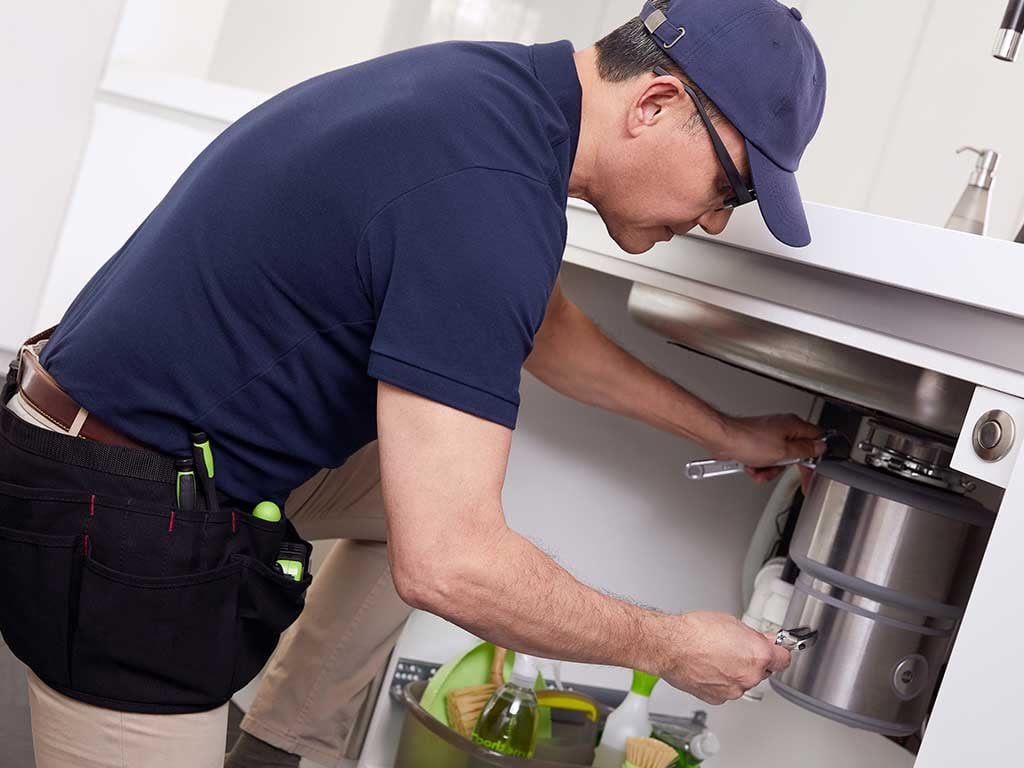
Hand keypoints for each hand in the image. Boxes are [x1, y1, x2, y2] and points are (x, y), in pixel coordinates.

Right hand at [655, 612, 790, 704]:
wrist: (671, 647)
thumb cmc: (695, 632)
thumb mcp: (731, 622)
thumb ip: (752, 635)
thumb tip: (762, 639)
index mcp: (758, 654)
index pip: (783, 658)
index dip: (778, 652)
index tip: (775, 650)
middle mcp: (750, 676)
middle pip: (762, 671)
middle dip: (753, 661)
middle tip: (735, 648)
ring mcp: (734, 690)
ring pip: (743, 681)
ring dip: (735, 672)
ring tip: (715, 656)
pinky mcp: (718, 698)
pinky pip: (726, 689)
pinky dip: (720, 681)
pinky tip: (707, 667)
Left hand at [713, 413, 824, 485]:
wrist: (722, 439)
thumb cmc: (747, 441)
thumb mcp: (783, 452)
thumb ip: (804, 450)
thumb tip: (820, 448)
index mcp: (793, 425)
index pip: (816, 438)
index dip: (817, 456)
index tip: (813, 469)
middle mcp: (781, 427)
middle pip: (795, 452)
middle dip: (785, 466)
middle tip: (777, 468)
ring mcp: (768, 435)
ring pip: (778, 459)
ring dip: (769, 468)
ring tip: (760, 469)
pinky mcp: (756, 442)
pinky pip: (764, 459)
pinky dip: (758, 466)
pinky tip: (751, 467)